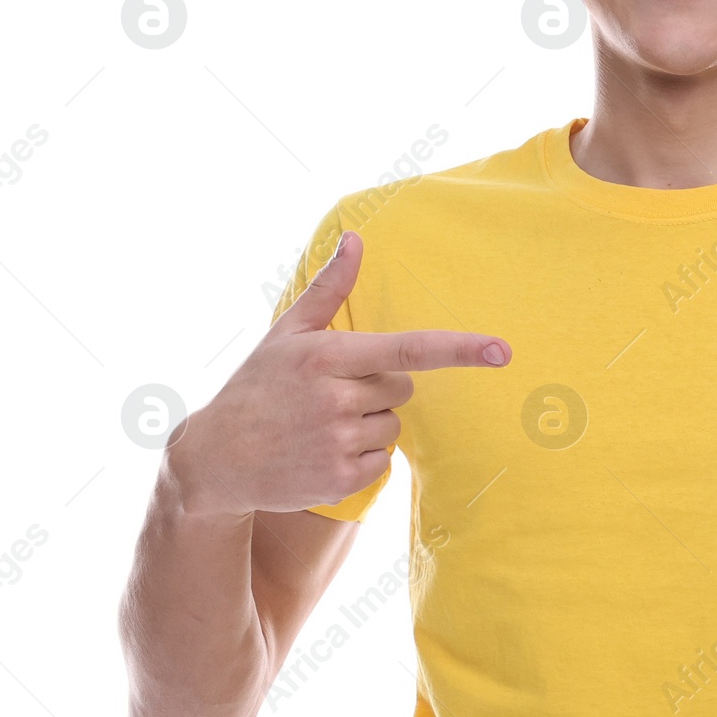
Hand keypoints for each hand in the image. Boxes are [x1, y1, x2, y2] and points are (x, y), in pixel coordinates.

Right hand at [167, 231, 511, 518]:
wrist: (214, 460)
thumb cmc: (257, 386)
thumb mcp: (287, 333)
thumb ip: (330, 287)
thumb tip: (355, 236)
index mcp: (327, 356)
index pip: (407, 349)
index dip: (459, 349)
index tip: (501, 350)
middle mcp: (334, 398)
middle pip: (404, 388)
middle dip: (378, 389)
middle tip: (330, 396)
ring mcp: (338, 442)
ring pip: (394, 425)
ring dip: (370, 425)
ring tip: (321, 427)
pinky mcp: (341, 480)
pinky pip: (383, 461)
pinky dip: (362, 459)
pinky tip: (322, 453)